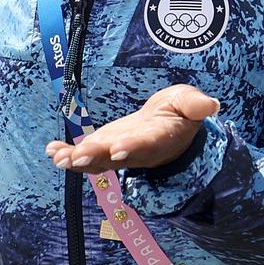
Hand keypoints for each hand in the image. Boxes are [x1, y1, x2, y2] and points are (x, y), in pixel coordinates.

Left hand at [46, 85, 219, 172]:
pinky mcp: (104, 148)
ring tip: (58, 158)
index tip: (118, 150)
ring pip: (97, 162)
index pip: (146, 144)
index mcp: (159, 138)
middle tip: (76, 157)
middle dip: (96, 157)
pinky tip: (51, 150)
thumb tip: (212, 104)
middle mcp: (137, 151)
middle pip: (116, 157)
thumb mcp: (190, 103)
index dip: (133, 147)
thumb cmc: (179, 112)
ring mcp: (118, 152)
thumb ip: (196, 105)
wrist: (167, 126)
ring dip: (77, 161)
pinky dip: (67, 153)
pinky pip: (85, 156)